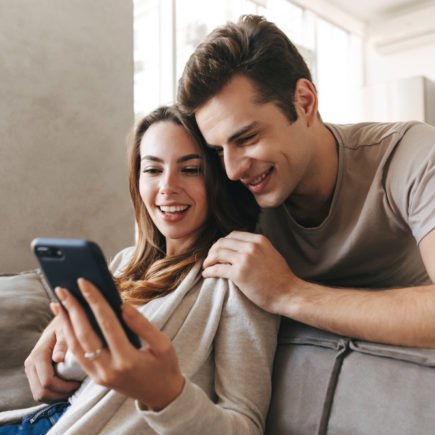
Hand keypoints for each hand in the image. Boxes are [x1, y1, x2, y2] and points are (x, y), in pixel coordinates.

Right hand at [24, 317, 80, 402]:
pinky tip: (66, 388)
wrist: (59, 322)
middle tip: (77, 389)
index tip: (78, 384)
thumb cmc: (66, 325)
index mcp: (38, 355)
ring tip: (73, 389)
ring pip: (39, 394)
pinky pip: (40, 391)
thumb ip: (62, 343)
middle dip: (60, 395)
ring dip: (56, 396)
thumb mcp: (66, 330)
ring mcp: (31, 370)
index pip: (47, 381)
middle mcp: (31, 364)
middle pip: (41, 392)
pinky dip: (53, 394)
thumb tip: (57, 359)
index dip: (63, 387)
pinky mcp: (34, 373)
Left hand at [52, 279, 184, 410]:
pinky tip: (66, 321)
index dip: (95, 301)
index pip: (107, 324)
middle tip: (63, 289)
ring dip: (65, 323)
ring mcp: (100, 376)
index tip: (84, 283)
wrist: (160, 395)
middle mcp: (109, 369)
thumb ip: (142, 325)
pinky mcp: (95, 378)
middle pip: (85, 335)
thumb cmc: (164, 366)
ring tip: (59, 302)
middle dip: (73, 309)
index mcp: (128, 359)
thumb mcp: (163, 344)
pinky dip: (69, 336)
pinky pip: (78, 355)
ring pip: (76, 346)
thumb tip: (123, 305)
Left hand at [202, 231, 298, 312]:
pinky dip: (209, 271)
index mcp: (258, 240)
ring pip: (218, 253)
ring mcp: (244, 259)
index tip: (218, 251)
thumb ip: (257, 248)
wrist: (288, 293)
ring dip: (209, 260)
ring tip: (206, 266)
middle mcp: (250, 246)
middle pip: (222, 243)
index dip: (222, 243)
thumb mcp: (271, 253)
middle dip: (212, 250)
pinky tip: (207, 274)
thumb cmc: (281, 277)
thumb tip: (241, 248)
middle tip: (209, 259)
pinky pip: (217, 269)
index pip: (232, 235)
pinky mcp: (238, 273)